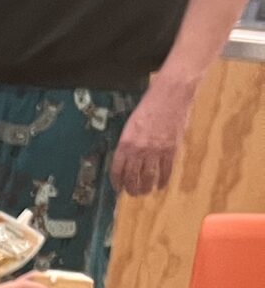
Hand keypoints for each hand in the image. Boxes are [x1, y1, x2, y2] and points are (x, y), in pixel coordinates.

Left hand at [110, 74, 196, 195]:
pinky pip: (166, 171)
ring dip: (145, 188)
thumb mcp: (132, 123)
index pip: (117, 169)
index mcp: (126, 142)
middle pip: (132, 177)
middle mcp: (139, 150)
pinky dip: (163, 181)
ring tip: (144, 192)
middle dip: (130, 188)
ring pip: (148, 178)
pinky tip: (160, 185)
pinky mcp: (171, 149)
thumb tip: (127, 158)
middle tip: (132, 192)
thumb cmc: (150, 105)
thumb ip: (129, 142)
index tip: (117, 187)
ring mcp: (156, 151)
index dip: (116, 182)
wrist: (172, 94)